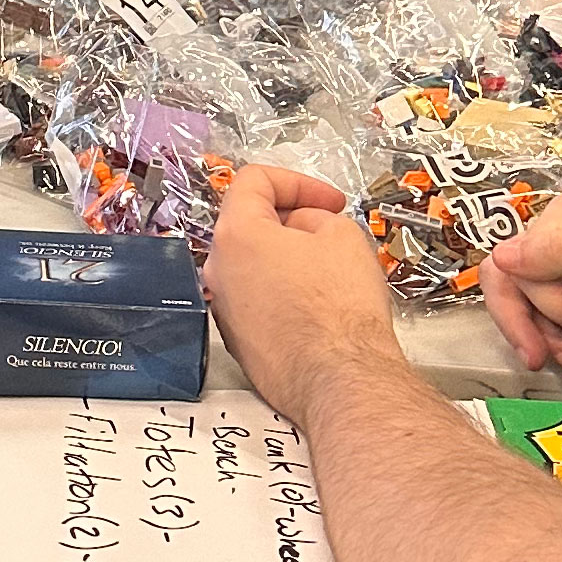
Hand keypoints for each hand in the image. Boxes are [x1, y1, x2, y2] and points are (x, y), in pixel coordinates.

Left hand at [202, 162, 389, 409]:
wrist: (340, 380)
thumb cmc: (340, 309)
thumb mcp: (343, 235)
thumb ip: (315, 216)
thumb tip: (303, 228)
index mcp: (236, 235)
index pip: (253, 181)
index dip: (298, 182)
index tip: (329, 200)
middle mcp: (219, 271)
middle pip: (251, 225)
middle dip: (292, 221)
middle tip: (330, 232)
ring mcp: (225, 310)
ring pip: (254, 266)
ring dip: (287, 260)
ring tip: (329, 273)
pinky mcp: (239, 343)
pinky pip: (258, 302)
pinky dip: (283, 295)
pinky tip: (318, 309)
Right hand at [478, 200, 561, 378]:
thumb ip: (558, 255)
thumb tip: (501, 254)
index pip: (516, 260)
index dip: (539, 296)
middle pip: (512, 285)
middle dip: (529, 321)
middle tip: (541, 354)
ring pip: (526, 312)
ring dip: (545, 338)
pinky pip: (547, 330)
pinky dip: (556, 347)